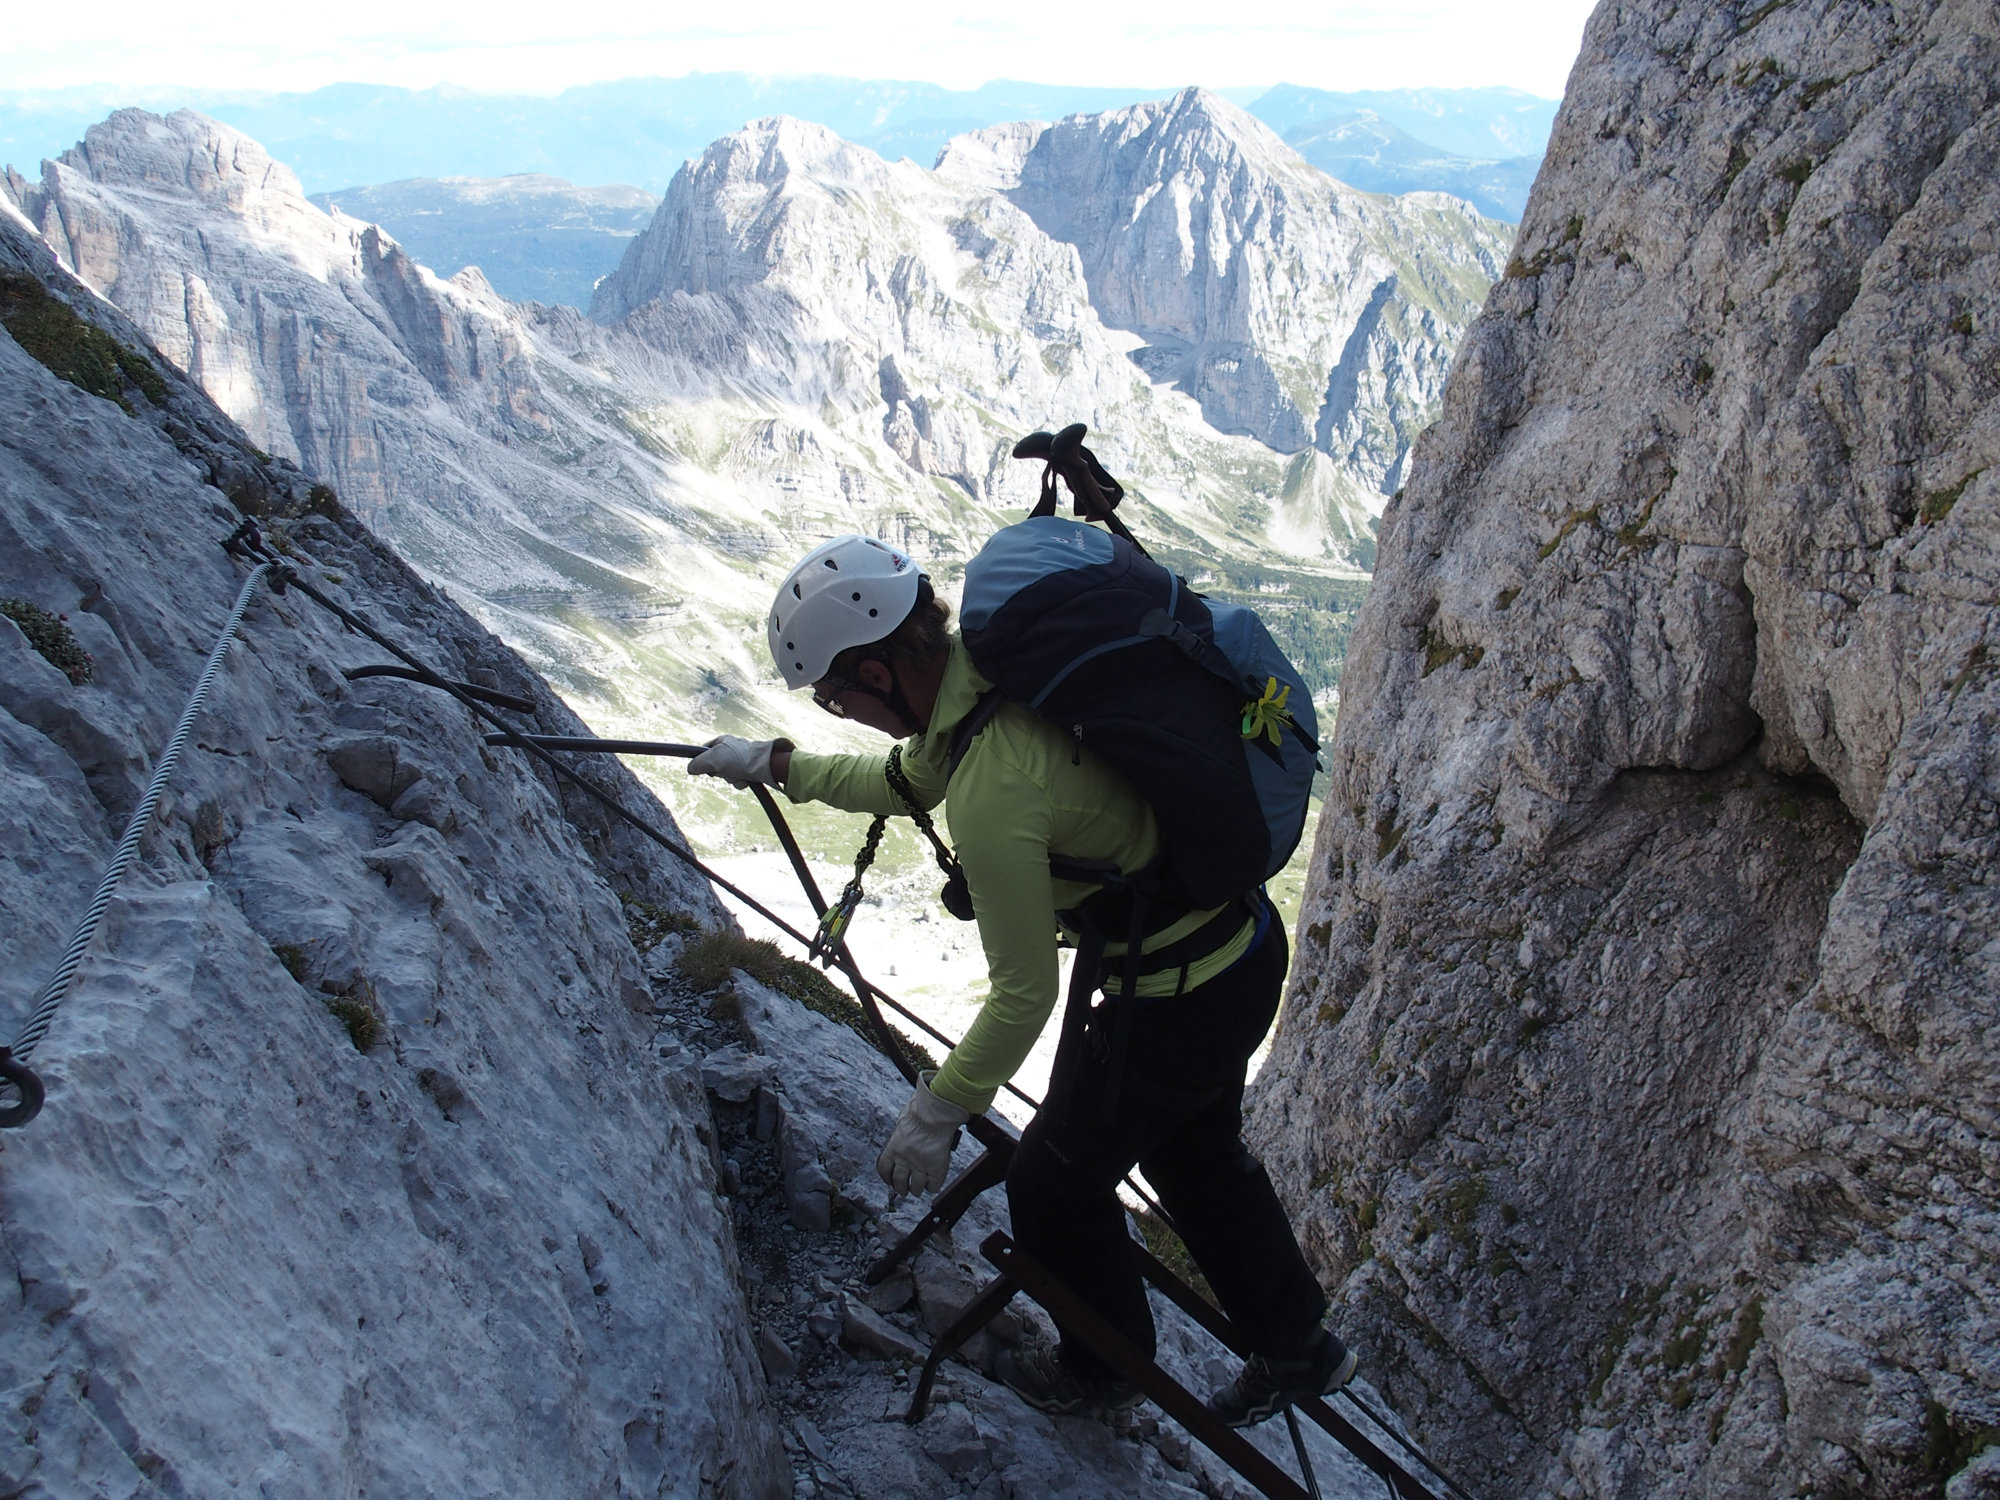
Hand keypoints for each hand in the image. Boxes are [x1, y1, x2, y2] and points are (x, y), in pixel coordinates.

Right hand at [687, 735, 790, 787]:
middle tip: (724, 770)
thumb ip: (699, 763)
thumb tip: (690, 769)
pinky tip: (746, 779)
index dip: (701, 760)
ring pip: (727, 775)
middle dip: (719, 772)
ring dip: (730, 778)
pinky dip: (740, 782)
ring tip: (738, 774)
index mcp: (722, 741)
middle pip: (715, 766)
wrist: (766, 766)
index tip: (700, 768)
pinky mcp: (749, 771)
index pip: (704, 750)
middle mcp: (731, 749)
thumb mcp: (714, 758)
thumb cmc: (739, 758)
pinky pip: (738, 780)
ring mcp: (740, 760)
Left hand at [876, 1073, 969, 1196]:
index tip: (889, 1179)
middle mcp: (904, 1160)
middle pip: (898, 1182)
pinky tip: (933, 1184)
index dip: (886, 1177)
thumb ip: (903, 1127)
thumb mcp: (904, 1118)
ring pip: (915, 1187)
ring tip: (918, 1190)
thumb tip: (905, 1122)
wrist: (936, 1114)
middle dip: (901, 1188)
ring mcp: (920, 1166)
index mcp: (893, 1147)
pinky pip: (933, 1185)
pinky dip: (933, 1187)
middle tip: (903, 1190)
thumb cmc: (921, 1110)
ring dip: (916, 1190)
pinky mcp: (936, 1169)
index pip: (884, 1169)